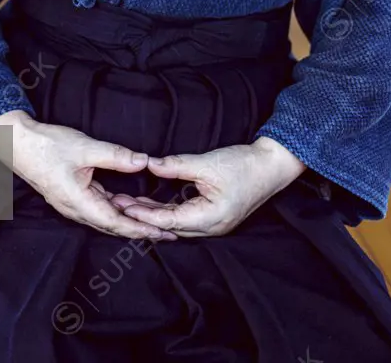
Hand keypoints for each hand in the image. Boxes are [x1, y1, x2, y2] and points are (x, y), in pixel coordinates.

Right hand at [0, 110, 177, 241]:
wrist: (16, 143)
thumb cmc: (46, 146)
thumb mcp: (85, 147)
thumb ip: (116, 156)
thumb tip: (144, 161)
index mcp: (80, 203)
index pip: (117, 224)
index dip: (141, 230)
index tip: (163, 234)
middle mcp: (76, 209)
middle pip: (113, 225)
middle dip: (140, 229)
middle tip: (167, 232)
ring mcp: (73, 203)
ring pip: (106, 216)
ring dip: (129, 218)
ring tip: (153, 219)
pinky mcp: (71, 195)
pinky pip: (98, 206)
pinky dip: (116, 206)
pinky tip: (129, 201)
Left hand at [107, 138, 305, 237]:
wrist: (271, 166)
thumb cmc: (243, 165)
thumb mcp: (207, 163)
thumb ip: (177, 166)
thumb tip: (150, 164)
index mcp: (211, 218)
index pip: (170, 220)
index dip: (145, 214)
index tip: (124, 207)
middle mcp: (211, 227)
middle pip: (171, 226)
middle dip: (144, 217)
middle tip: (118, 205)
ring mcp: (214, 224)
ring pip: (177, 224)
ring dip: (154, 215)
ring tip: (129, 204)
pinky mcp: (214, 217)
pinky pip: (185, 218)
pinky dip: (167, 211)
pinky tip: (152, 203)